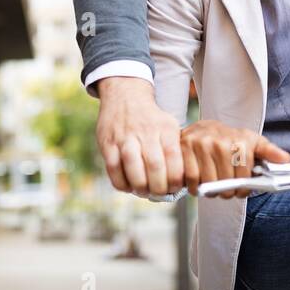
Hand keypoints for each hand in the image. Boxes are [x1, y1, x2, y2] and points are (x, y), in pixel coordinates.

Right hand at [95, 77, 184, 196]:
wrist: (125, 96)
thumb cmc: (151, 120)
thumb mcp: (169, 126)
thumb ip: (175, 150)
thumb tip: (181, 182)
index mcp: (165, 127)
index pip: (174, 158)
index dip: (175, 179)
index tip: (174, 188)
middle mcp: (145, 131)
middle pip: (155, 166)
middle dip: (159, 187)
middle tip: (160, 193)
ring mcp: (125, 137)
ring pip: (133, 168)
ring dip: (140, 187)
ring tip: (144, 191)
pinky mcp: (107, 143)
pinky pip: (113, 169)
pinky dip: (122, 184)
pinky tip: (129, 186)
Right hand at [180, 120, 289, 198]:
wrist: (202, 128)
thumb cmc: (229, 139)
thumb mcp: (252, 142)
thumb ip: (269, 152)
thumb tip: (286, 160)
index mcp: (240, 141)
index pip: (244, 178)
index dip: (243, 189)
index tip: (241, 189)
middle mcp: (220, 141)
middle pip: (226, 184)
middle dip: (226, 191)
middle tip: (225, 187)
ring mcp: (201, 144)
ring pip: (208, 184)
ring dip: (210, 191)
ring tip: (213, 184)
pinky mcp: (184, 149)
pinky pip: (191, 180)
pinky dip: (195, 187)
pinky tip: (199, 183)